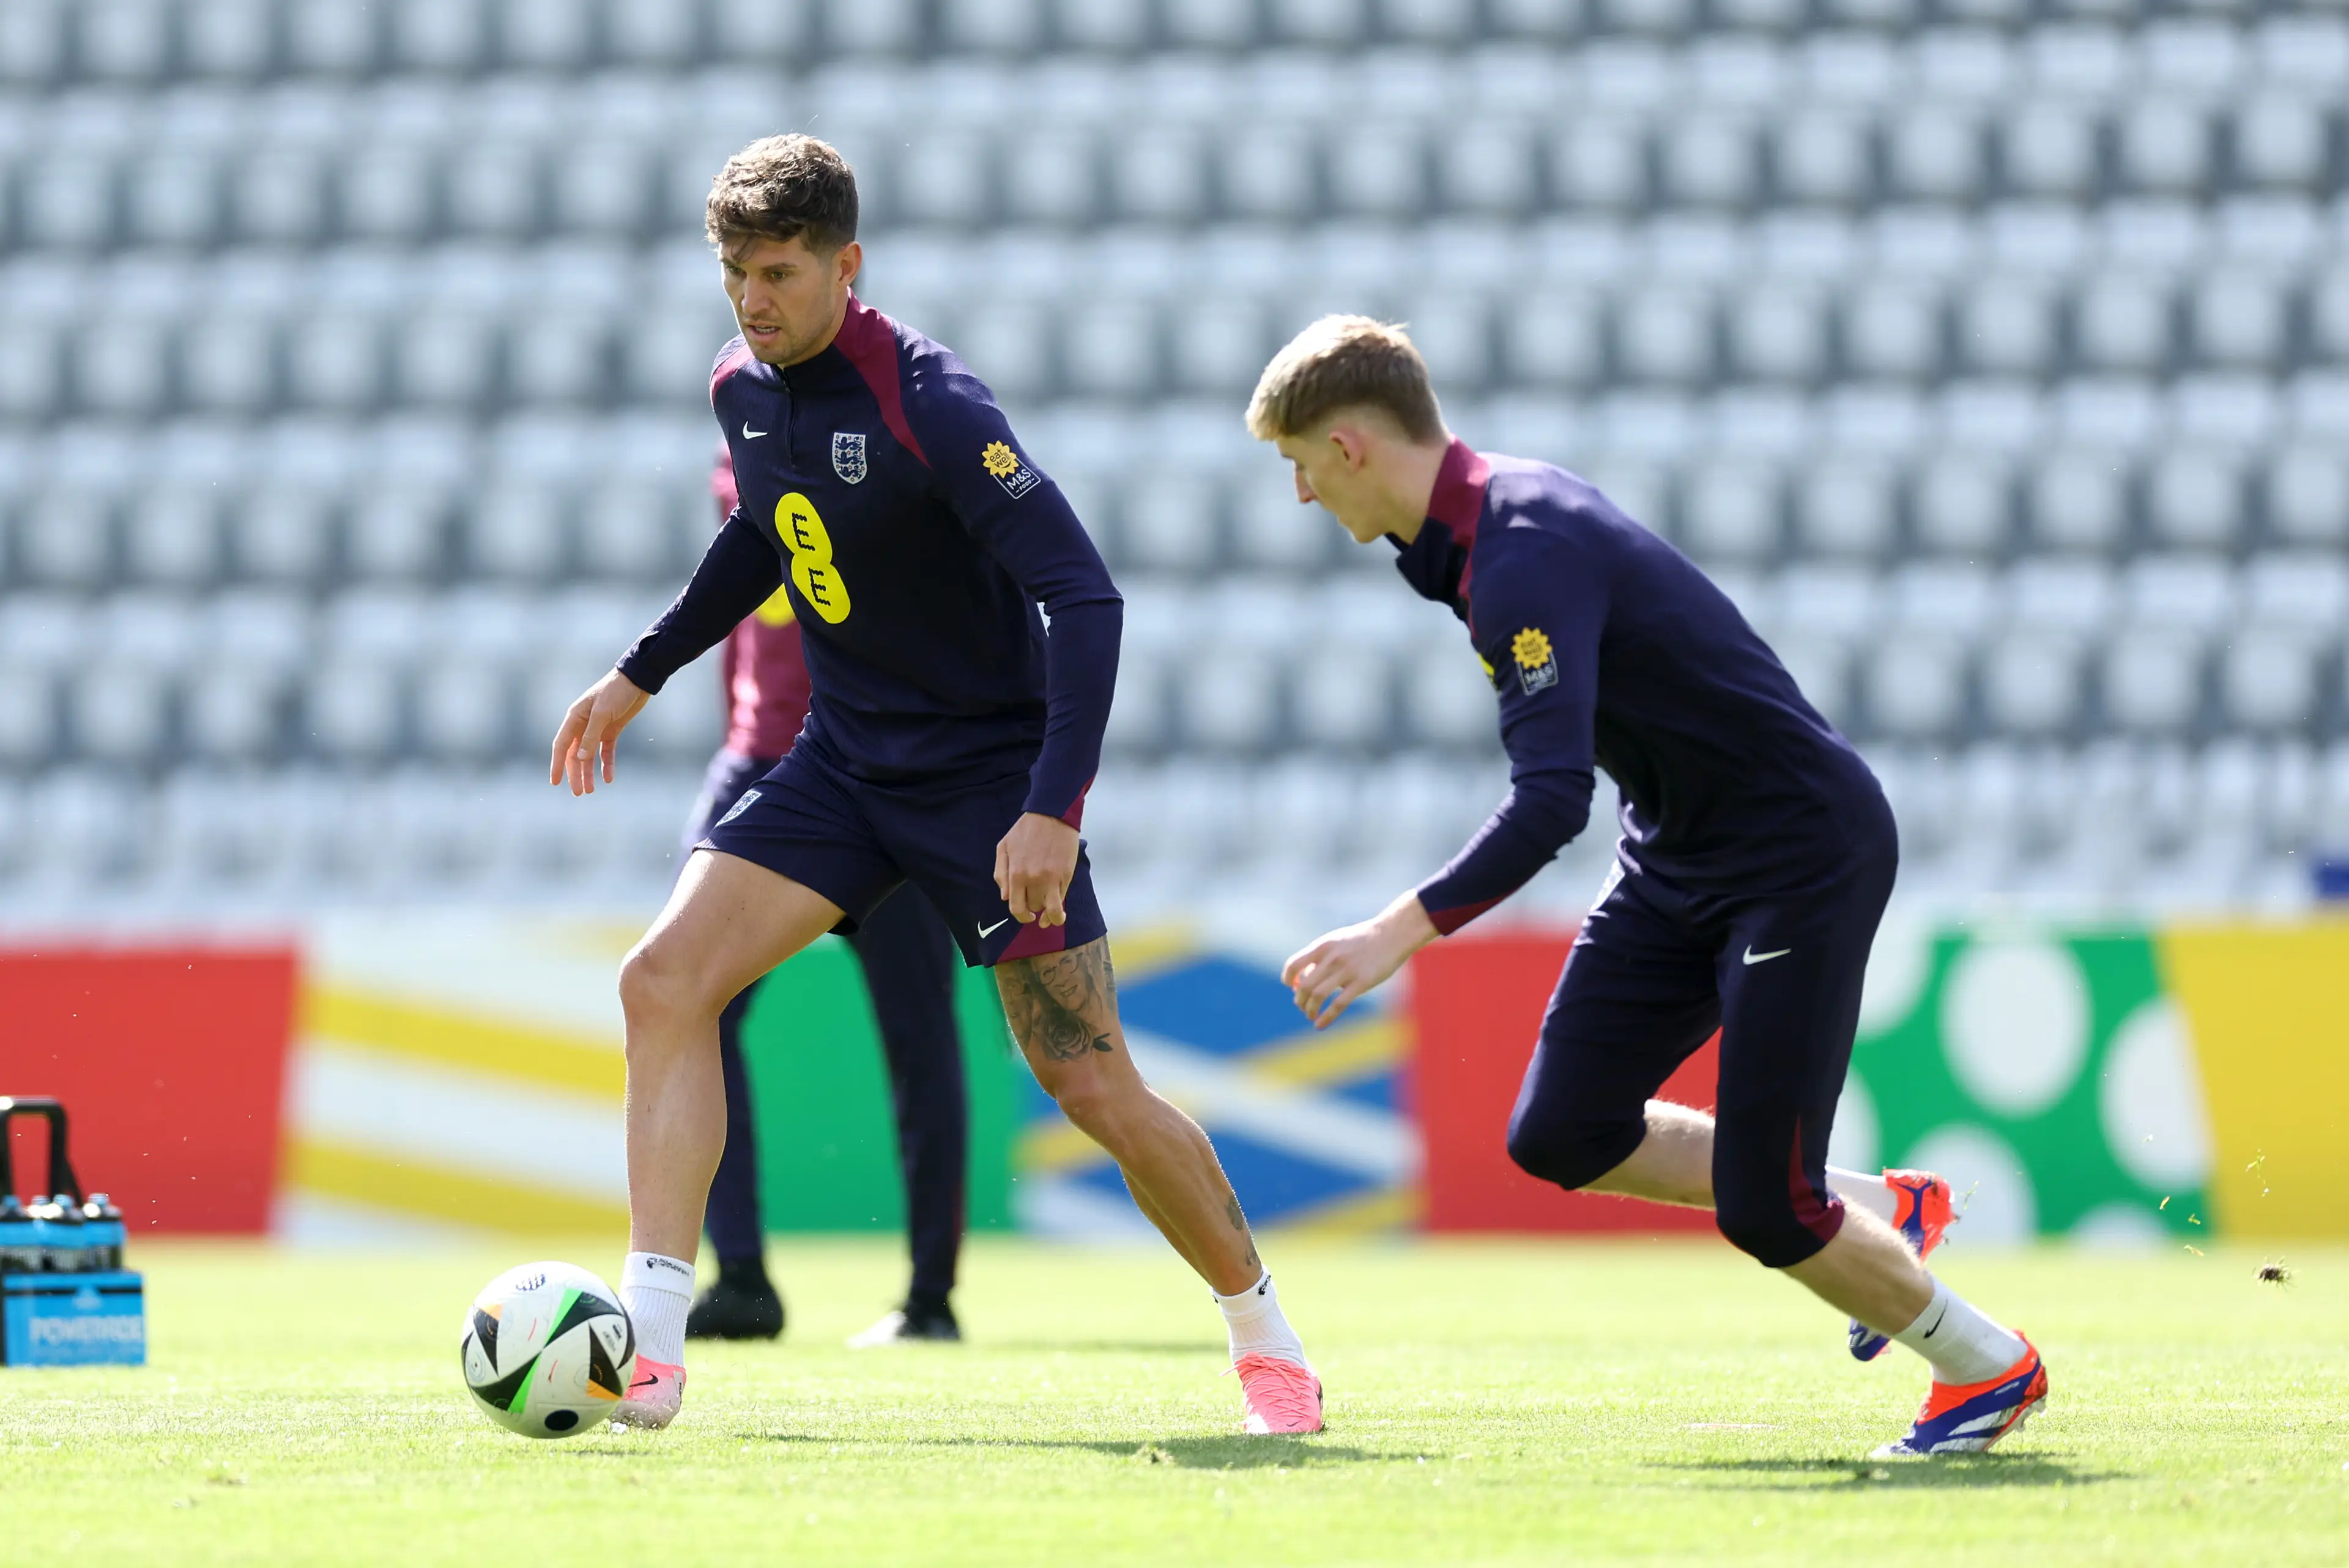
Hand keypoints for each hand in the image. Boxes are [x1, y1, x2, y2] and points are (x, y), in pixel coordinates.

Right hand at [548, 669, 649, 795]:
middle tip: (578, 793)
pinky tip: (609, 778)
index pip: (561, 745)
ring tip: (590, 790)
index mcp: (574, 718)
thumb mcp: (602, 714)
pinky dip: (606, 764)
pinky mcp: (612, 730)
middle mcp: (583, 724)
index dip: (556, 764)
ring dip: (589, 773)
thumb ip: (590, 736)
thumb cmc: (616, 692)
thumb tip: (579, 758)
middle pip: (574, 754)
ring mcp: (597, 728)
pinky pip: (606, 751)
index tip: (554, 782)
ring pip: (589, 755)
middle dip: (575, 774)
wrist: (638, 680)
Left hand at [994, 812, 1078, 927]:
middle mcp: (1034, 879)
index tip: (1027, 916)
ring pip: (1051, 910)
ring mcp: (1052, 878)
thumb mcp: (1003, 847)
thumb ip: (1001, 873)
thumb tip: (1005, 897)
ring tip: (1053, 917)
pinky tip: (1060, 912)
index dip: (1021, 916)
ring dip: (1050, 916)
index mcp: (1016, 874)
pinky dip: (1060, 910)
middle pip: (1034, 907)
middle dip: (1034, 908)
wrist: (1052, 814)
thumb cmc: (1025, 829)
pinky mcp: (1066, 875)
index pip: (1016, 908)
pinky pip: (1062, 899)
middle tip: (1036, 904)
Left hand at [1281, 892, 1440, 1028]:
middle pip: (1304, 985)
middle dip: (1299, 1000)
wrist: (1392, 934)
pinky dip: (1326, 1018)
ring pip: (1318, 996)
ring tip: (1310, 1015)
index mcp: (1323, 946)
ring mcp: (1347, 970)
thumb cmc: (1363, 939)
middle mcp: (1331, 958)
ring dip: (1309, 1010)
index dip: (1288, 979)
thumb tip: (1304, 978)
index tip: (1291, 987)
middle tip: (1302, 1006)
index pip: (1294, 964)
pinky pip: (1338, 1005)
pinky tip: (1319, 1025)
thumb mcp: (1337, 941)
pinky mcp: (1362, 983)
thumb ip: (1321, 957)